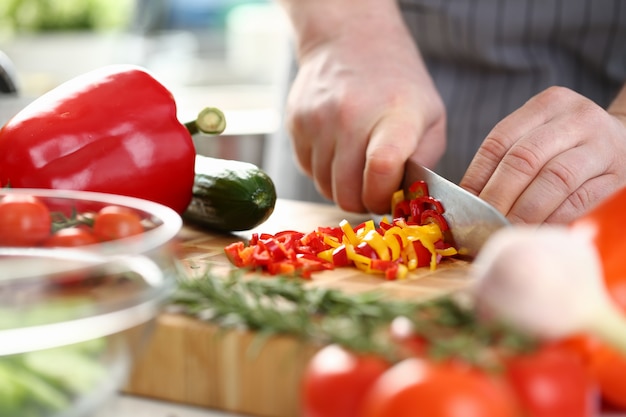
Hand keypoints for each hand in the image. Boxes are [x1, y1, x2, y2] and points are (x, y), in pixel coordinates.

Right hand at [285, 4, 445, 213]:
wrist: (349, 41)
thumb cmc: (397, 86)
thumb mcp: (431, 118)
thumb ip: (423, 163)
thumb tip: (404, 201)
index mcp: (394, 117)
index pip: (382, 171)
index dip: (384, 197)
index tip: (391, 195)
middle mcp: (350, 117)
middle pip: (348, 193)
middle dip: (364, 200)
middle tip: (375, 186)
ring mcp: (317, 121)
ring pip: (325, 188)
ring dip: (343, 187)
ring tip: (357, 163)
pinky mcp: (295, 124)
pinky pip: (307, 171)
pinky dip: (323, 171)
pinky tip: (338, 148)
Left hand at [461, 86, 625, 223]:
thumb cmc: (568, 145)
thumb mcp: (538, 136)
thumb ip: (507, 158)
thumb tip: (468, 199)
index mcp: (548, 104)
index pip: (500, 141)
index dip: (477, 177)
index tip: (464, 205)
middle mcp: (577, 119)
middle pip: (524, 159)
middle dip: (498, 198)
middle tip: (482, 224)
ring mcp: (602, 146)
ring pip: (554, 180)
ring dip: (525, 212)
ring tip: (506, 231)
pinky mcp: (619, 176)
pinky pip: (581, 201)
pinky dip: (554, 219)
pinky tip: (536, 231)